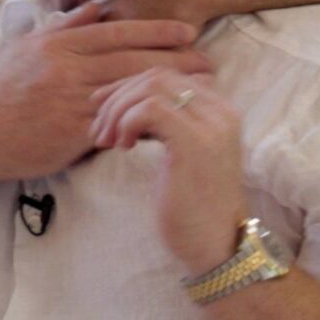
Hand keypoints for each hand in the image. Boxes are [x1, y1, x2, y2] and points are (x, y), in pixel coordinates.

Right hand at [0, 1, 207, 184]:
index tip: (188, 30)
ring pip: (133, 89)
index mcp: (56, 44)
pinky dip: (151, 118)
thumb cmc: (0, 92)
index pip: (116, 31)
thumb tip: (96, 7)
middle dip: (177, 57)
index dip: (156, 30)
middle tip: (209, 59)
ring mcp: (70, 99)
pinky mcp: (75, 131)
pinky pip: (121, 122)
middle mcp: (64, 67)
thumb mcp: (24, 49)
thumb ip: (63, 28)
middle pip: (132, 58)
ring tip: (203, 86)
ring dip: (173, 87)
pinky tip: (175, 118)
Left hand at [91, 71, 249, 273]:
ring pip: (151, 87)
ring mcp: (212, 126)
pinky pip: (150, 109)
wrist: (215, 245)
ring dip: (117, 110)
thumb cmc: (189, 203)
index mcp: (219, 110)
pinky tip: (122, 146)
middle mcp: (222, 112)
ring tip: (106, 140)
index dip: (127, 86)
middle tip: (98, 129)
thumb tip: (118, 97)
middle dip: (117, 96)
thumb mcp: (176, 152)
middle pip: (156, 76)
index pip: (166, 74)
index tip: (101, 108)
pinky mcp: (196, 143)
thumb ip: (161, 122)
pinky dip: (126, 122)